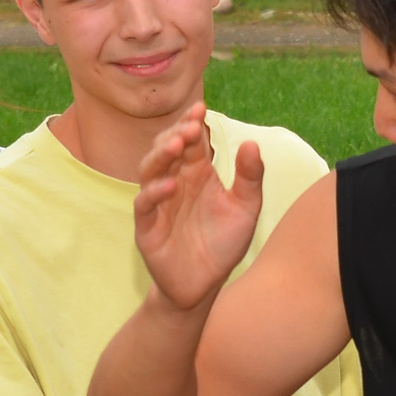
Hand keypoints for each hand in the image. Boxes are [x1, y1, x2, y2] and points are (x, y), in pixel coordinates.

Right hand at [133, 100, 263, 312]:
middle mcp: (174, 183)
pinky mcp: (147, 228)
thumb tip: (251, 144)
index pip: (190, 141)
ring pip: (150, 171)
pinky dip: (154, 193)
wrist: (205, 285)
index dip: (192, 124)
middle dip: (176, 134)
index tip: (201, 109)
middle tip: (190, 126)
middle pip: (167, 149)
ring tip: (176, 146)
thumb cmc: (223, 244)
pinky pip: (144, 205)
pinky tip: (170, 186)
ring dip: (161, 156)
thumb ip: (250, 178)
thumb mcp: (246, 209)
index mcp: (196, 173)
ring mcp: (158, 204)